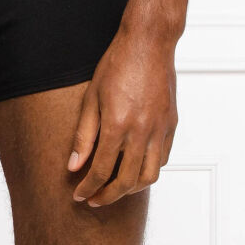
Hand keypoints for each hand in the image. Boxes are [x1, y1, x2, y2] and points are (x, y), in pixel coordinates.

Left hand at [67, 25, 177, 206]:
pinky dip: (148, 170)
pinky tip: (135, 168)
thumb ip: (84, 136)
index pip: (100, 170)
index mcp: (118, 125)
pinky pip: (163, 158)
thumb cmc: (116, 65)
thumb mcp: (91, 98)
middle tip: (94, 200)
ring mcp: (160, 129)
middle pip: (126, 181)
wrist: (148, 43)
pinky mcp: (171, 124)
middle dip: (107, 196)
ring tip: (115, 189)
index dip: (88, 188)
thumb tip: (74, 167)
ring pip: (150, 175)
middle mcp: (142, 131)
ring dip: (131, 189)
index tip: (79, 196)